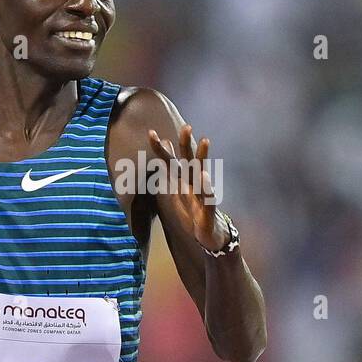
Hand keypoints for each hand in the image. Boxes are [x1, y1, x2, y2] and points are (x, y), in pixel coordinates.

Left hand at [147, 124, 226, 251]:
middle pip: (188, 162)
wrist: (210, 234)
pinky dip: (207, 188)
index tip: (151, 133)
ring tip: (204, 141)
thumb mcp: (179, 191)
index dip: (161, 149)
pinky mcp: (208, 211)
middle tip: (185, 126)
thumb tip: (165, 154)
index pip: (171, 162)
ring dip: (203, 159)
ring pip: (201, 175)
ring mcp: (202, 196)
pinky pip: (208, 198)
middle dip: (186, 145)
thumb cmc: (193, 210)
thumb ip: (171, 173)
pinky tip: (205, 176)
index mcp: (184, 181)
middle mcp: (194, 185)